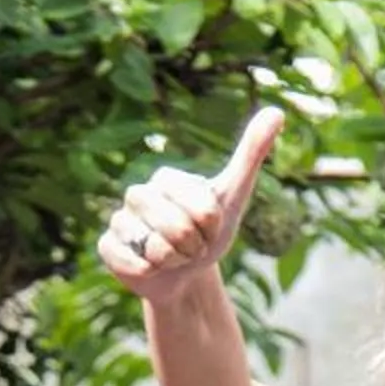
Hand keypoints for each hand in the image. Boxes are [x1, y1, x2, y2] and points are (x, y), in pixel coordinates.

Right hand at [100, 108, 283, 301]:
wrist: (186, 273)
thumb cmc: (209, 231)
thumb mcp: (234, 194)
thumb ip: (251, 153)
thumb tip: (276, 111)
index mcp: (167, 178)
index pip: (202, 210)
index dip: (212, 228)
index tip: (210, 227)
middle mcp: (138, 194)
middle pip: (177, 228)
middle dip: (193, 247)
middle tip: (191, 245)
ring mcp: (120, 220)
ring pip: (155, 249)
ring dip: (173, 261)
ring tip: (171, 256)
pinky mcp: (108, 247)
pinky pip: (131, 263)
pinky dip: (148, 272)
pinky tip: (150, 268)